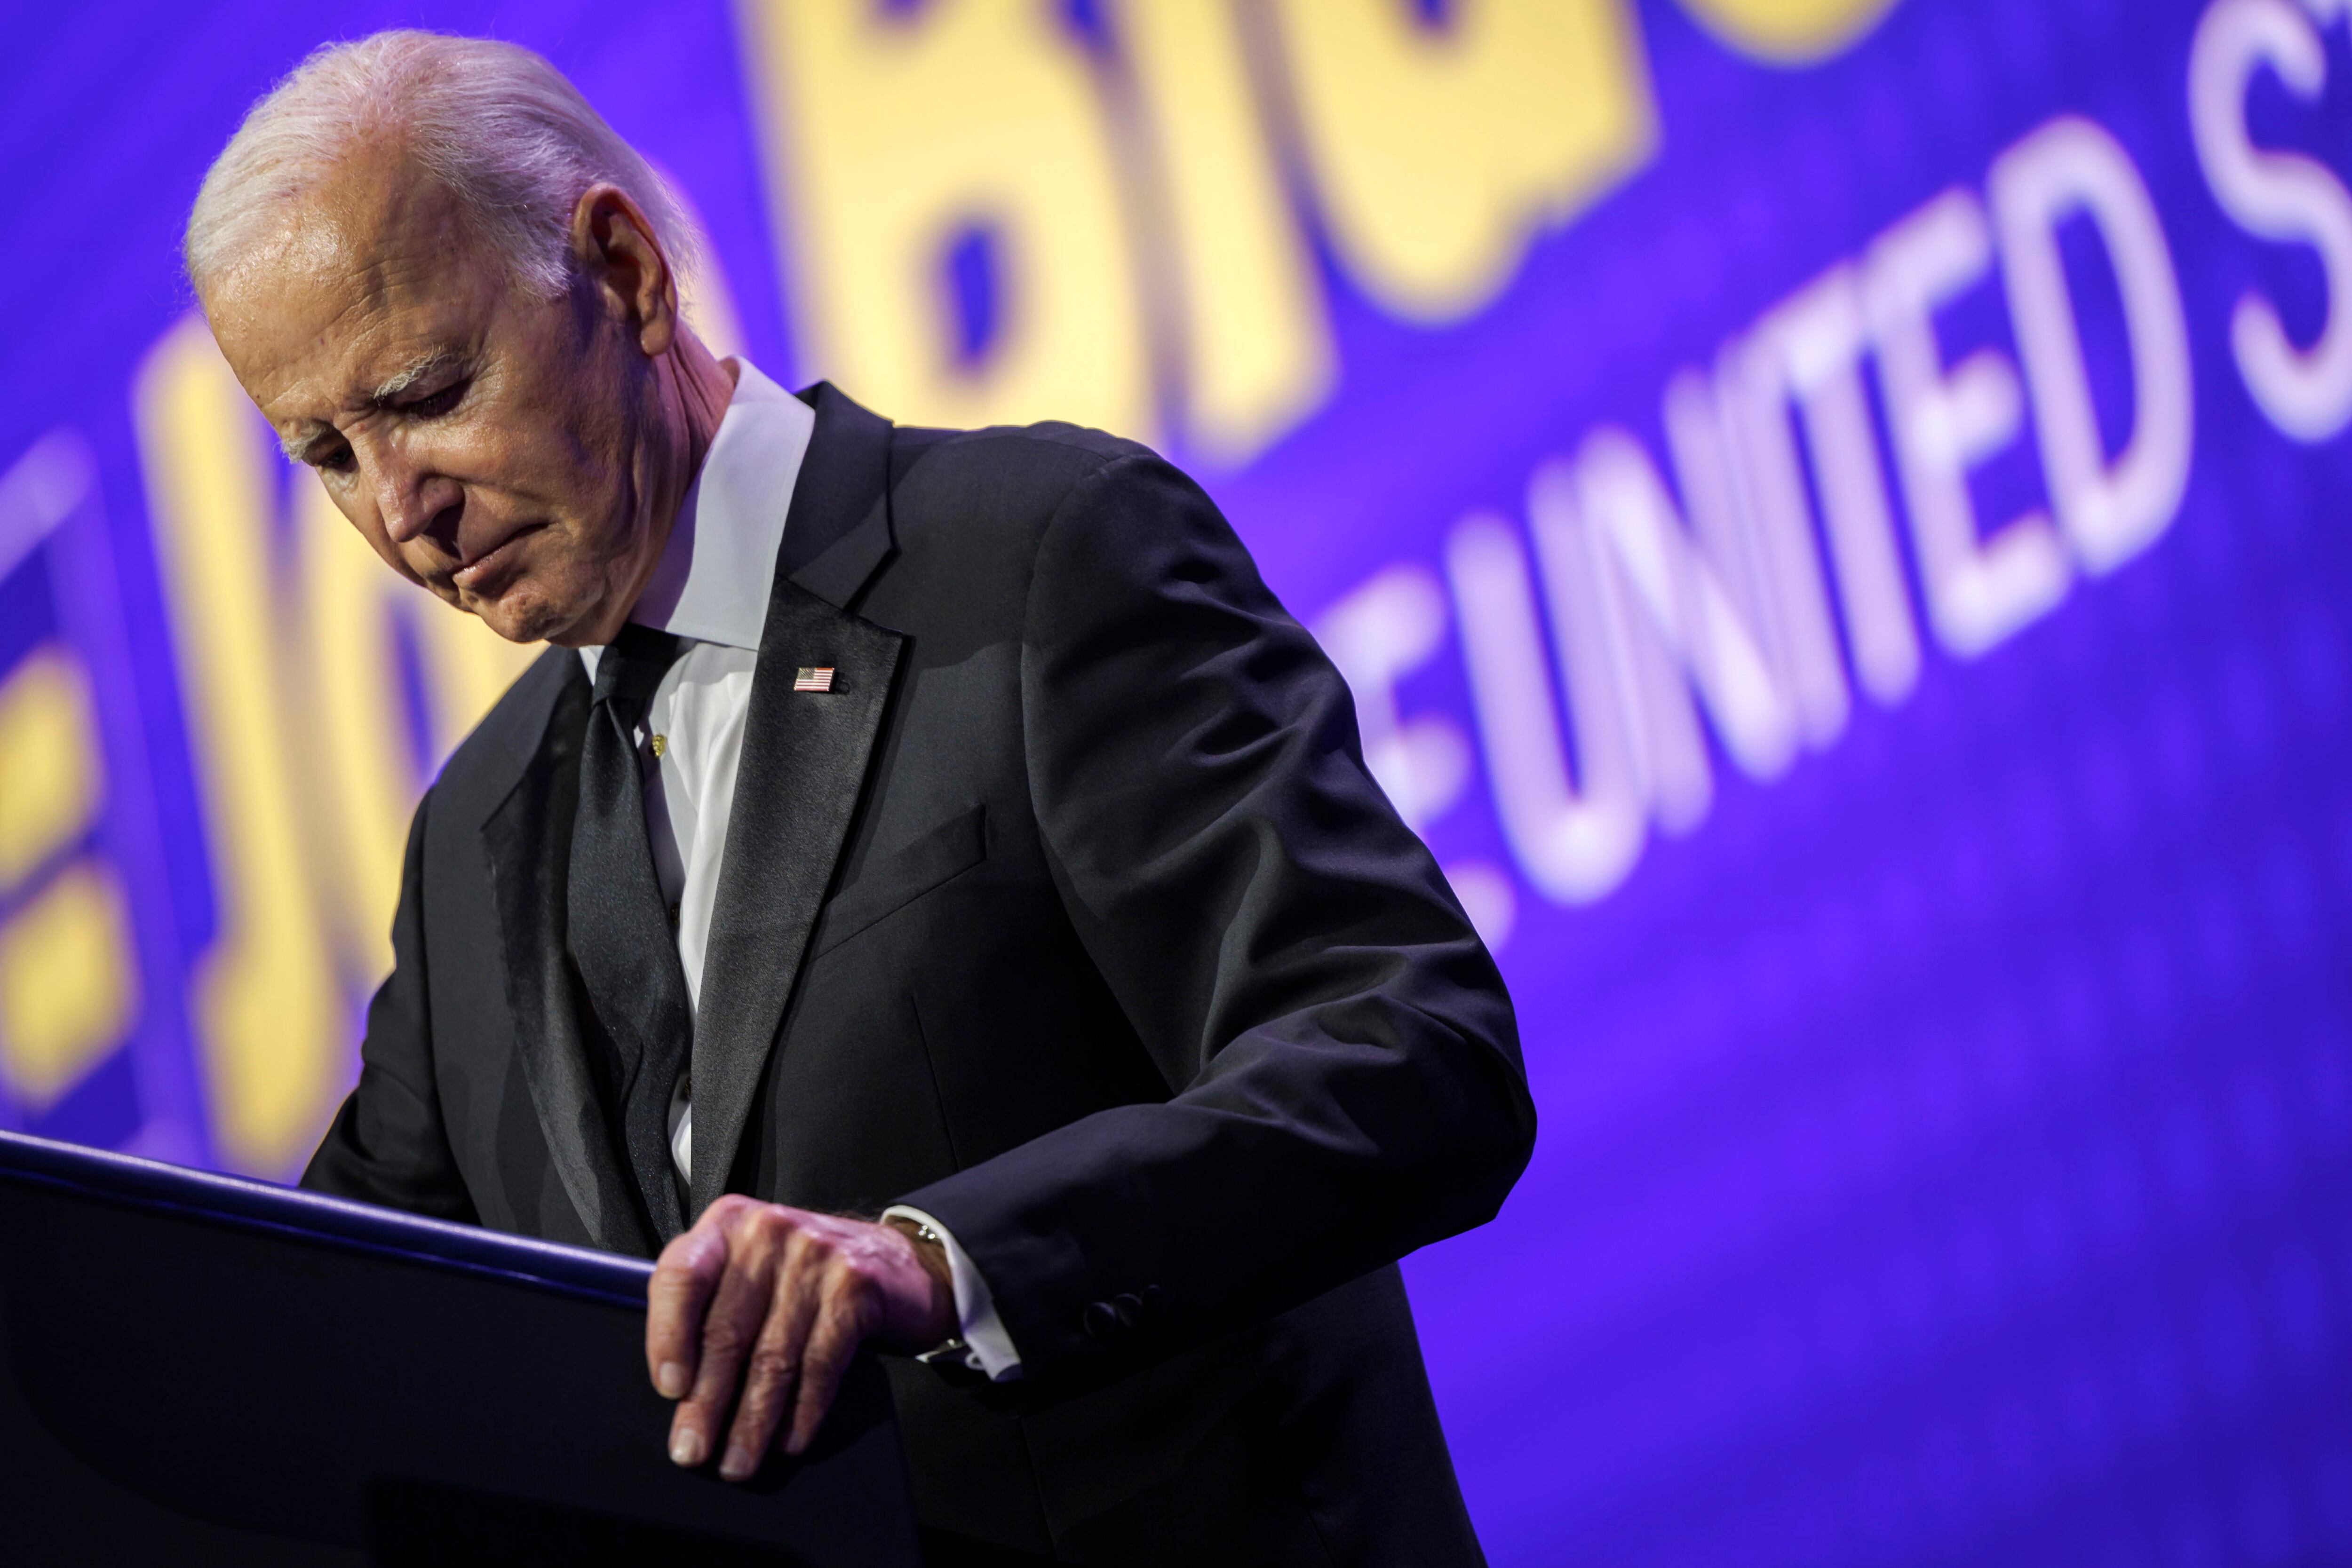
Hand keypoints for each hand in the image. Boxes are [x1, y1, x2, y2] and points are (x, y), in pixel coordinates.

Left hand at [645, 1197, 954, 1479]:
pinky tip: (789, 1439)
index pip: (682, 1276)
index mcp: (727, 1225)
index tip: (670, 1389)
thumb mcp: (748, 1268)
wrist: (895, 1260)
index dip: (668, 1336)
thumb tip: (677, 1390)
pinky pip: (820, 1362)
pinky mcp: (855, 1286)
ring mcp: (815, 1256)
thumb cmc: (804, 1274)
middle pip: (726, 1329)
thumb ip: (707, 1304)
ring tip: (737, 1461)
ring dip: (752, 1420)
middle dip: (707, 1402)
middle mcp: (768, 1232)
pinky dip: (802, 1410)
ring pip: (773, 1355)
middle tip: (693, 1450)